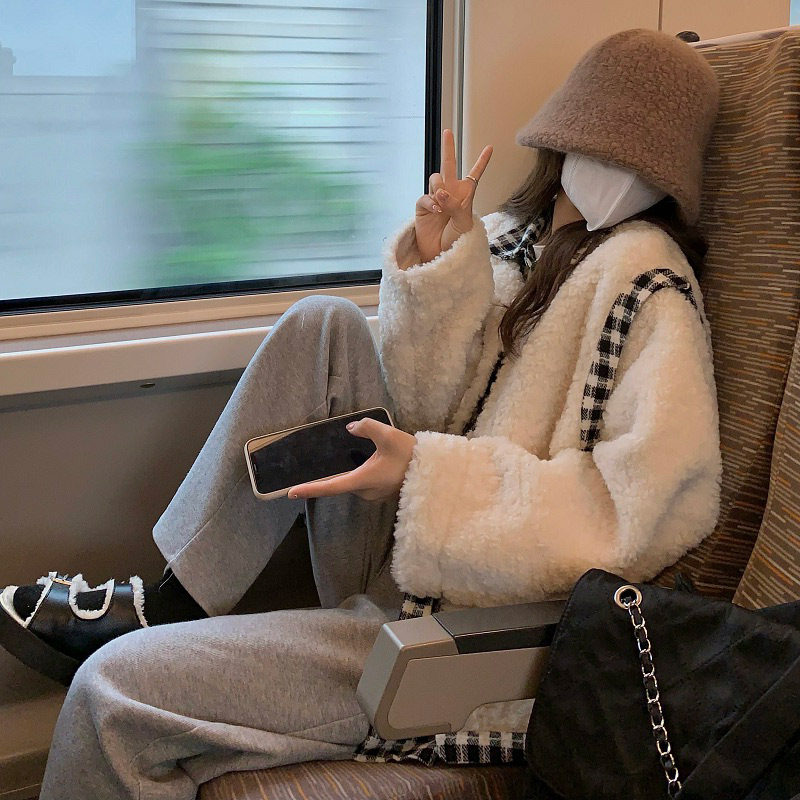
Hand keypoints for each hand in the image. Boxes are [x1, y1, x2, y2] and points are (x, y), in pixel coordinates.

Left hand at [287, 418, 416, 501]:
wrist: (435, 472)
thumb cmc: (411, 456)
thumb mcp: (388, 435)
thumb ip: (366, 428)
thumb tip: (351, 429)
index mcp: (362, 480)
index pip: (330, 487)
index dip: (310, 489)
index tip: (291, 492)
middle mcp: (365, 491)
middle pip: (342, 482)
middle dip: (335, 473)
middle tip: (333, 462)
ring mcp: (374, 494)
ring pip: (354, 481)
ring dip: (354, 470)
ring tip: (370, 457)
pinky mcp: (382, 493)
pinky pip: (365, 483)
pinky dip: (363, 473)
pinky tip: (376, 462)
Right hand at [411, 129, 492, 265]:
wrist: (441, 255)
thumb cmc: (457, 241)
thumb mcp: (463, 223)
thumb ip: (455, 205)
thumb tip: (440, 192)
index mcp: (465, 195)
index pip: (475, 175)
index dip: (482, 162)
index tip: (490, 147)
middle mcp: (450, 193)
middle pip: (449, 166)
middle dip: (448, 148)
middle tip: (447, 131)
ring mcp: (435, 198)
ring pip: (435, 179)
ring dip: (439, 187)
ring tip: (442, 206)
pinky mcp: (423, 206)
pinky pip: (425, 196)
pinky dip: (431, 202)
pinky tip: (436, 211)